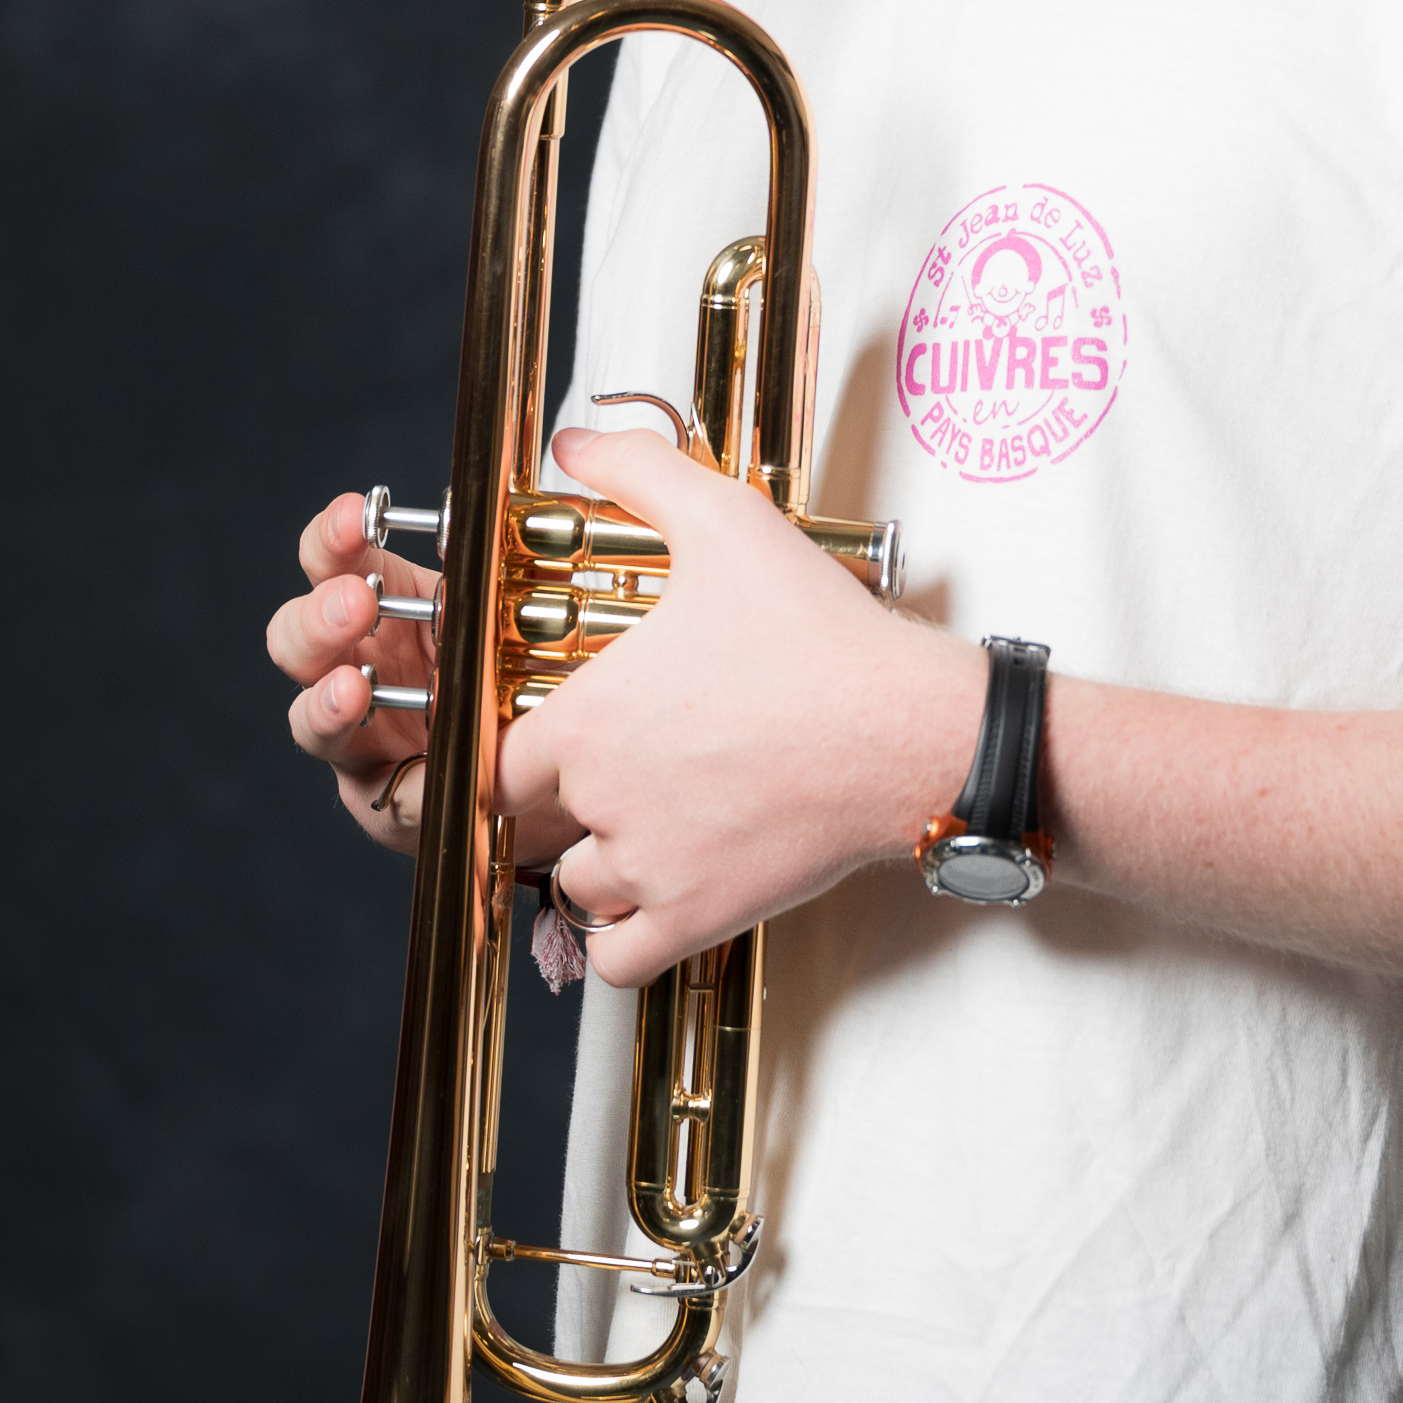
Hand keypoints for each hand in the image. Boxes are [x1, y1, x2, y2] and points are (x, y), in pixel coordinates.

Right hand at [270, 491, 491, 858]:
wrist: (557, 759)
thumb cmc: (523, 669)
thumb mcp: (513, 606)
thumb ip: (494, 569)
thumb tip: (489, 517)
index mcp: (382, 606)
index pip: (331, 561)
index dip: (332, 536)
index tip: (357, 513)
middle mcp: (357, 666)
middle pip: (296, 638)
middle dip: (318, 617)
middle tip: (356, 603)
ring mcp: (362, 737)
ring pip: (311, 720)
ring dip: (326, 701)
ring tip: (352, 688)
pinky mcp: (389, 802)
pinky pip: (384, 797)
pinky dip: (398, 784)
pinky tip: (416, 771)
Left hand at [499, 426, 979, 986]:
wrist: (907, 728)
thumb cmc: (818, 633)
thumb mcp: (723, 521)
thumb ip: (636, 472)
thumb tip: (574, 440)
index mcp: (585, 719)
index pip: (495, 758)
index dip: (520, 750)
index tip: (552, 742)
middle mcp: (602, 800)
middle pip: (532, 827)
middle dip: (561, 807)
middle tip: (614, 781)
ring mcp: (650, 866)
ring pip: (576, 890)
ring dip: (598, 869)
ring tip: (645, 829)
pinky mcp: (700, 916)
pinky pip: (616, 961)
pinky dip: (621, 943)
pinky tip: (655, 900)